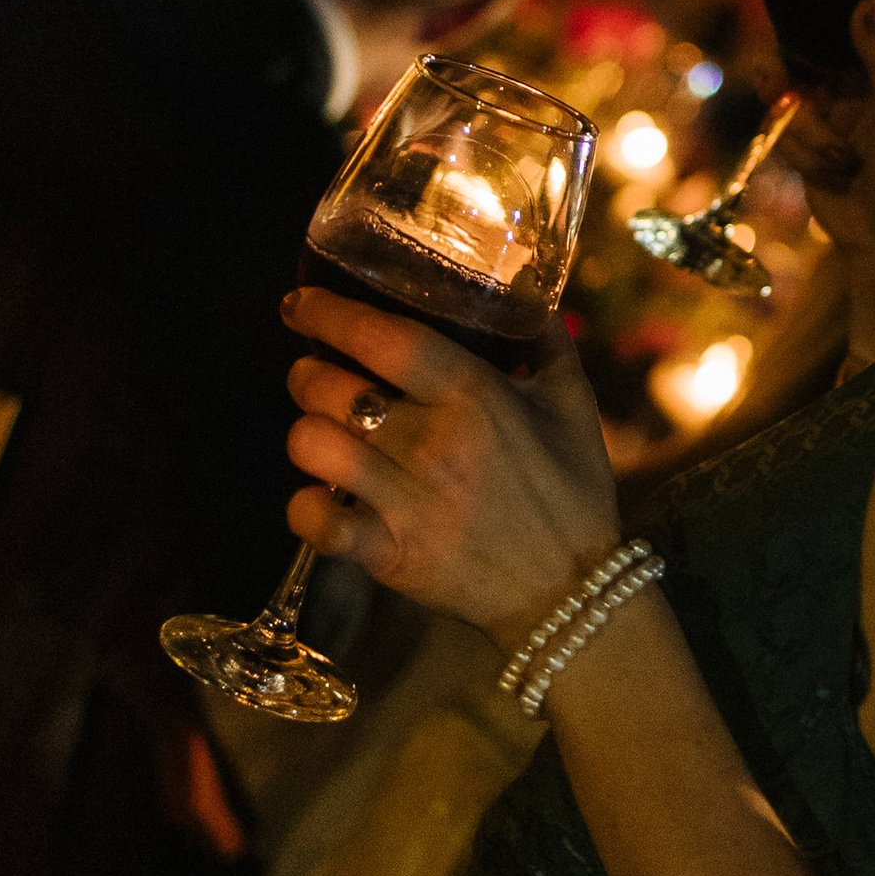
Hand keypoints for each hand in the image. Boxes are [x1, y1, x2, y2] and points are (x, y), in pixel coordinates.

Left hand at [283, 288, 620, 651]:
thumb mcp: (574, 401)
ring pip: (312, 445)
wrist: (571, 589)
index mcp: (474, 394)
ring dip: (306, 433)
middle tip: (313, 375)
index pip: (382, 337)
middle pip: (330, 387)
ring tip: (320, 432)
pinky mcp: (389, 554)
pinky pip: (316, 521)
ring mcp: (406, 500)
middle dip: (306, 374)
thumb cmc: (573, 488)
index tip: (300, 304)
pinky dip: (304, 506)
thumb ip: (544, 337)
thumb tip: (525, 286)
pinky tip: (318, 496)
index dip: (329, 313)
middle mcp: (432, 442)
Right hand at [783, 0, 874, 364]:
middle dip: (792, 81)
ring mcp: (831, 103)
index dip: (815, 18)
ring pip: (785, 89)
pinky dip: (799, 151)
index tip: (798, 27)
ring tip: (841, 162)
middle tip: (777, 88)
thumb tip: (867, 4)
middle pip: (801, 47)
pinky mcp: (806, 132)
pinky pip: (779, 125)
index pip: (845, 13)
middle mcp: (860, 73)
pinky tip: (832, 174)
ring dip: (805, 131)